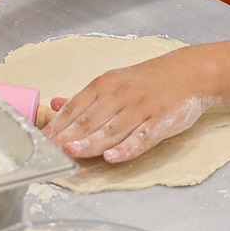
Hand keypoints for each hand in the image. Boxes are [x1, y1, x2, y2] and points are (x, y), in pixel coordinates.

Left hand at [42, 48, 212, 163]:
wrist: (188, 73)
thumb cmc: (146, 81)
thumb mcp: (113, 81)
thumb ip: (85, 97)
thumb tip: (54, 104)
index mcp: (105, 85)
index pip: (75, 107)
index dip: (57, 124)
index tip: (41, 139)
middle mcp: (120, 95)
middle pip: (89, 119)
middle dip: (67, 135)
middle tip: (50, 150)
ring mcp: (141, 108)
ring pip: (112, 129)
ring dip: (90, 143)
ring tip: (71, 152)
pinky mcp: (161, 121)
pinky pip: (142, 137)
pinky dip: (126, 148)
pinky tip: (112, 157)